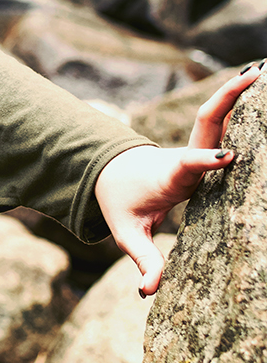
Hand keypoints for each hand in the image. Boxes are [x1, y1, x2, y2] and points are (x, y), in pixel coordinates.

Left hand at [94, 66, 258, 295]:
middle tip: (255, 76)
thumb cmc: (122, 203)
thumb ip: (141, 259)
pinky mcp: (202, 147)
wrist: (109, 176)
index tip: (230, 156)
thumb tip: (147, 292)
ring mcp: (194, 148)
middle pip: (208, 123)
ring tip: (262, 70)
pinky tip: (257, 85)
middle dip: (228, 99)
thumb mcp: (127, 232)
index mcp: (170, 174)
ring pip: (216, 115)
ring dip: (236, 92)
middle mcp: (185, 155)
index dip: (207, 161)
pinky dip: (237, 102)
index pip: (189, 164)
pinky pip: (222, 121)